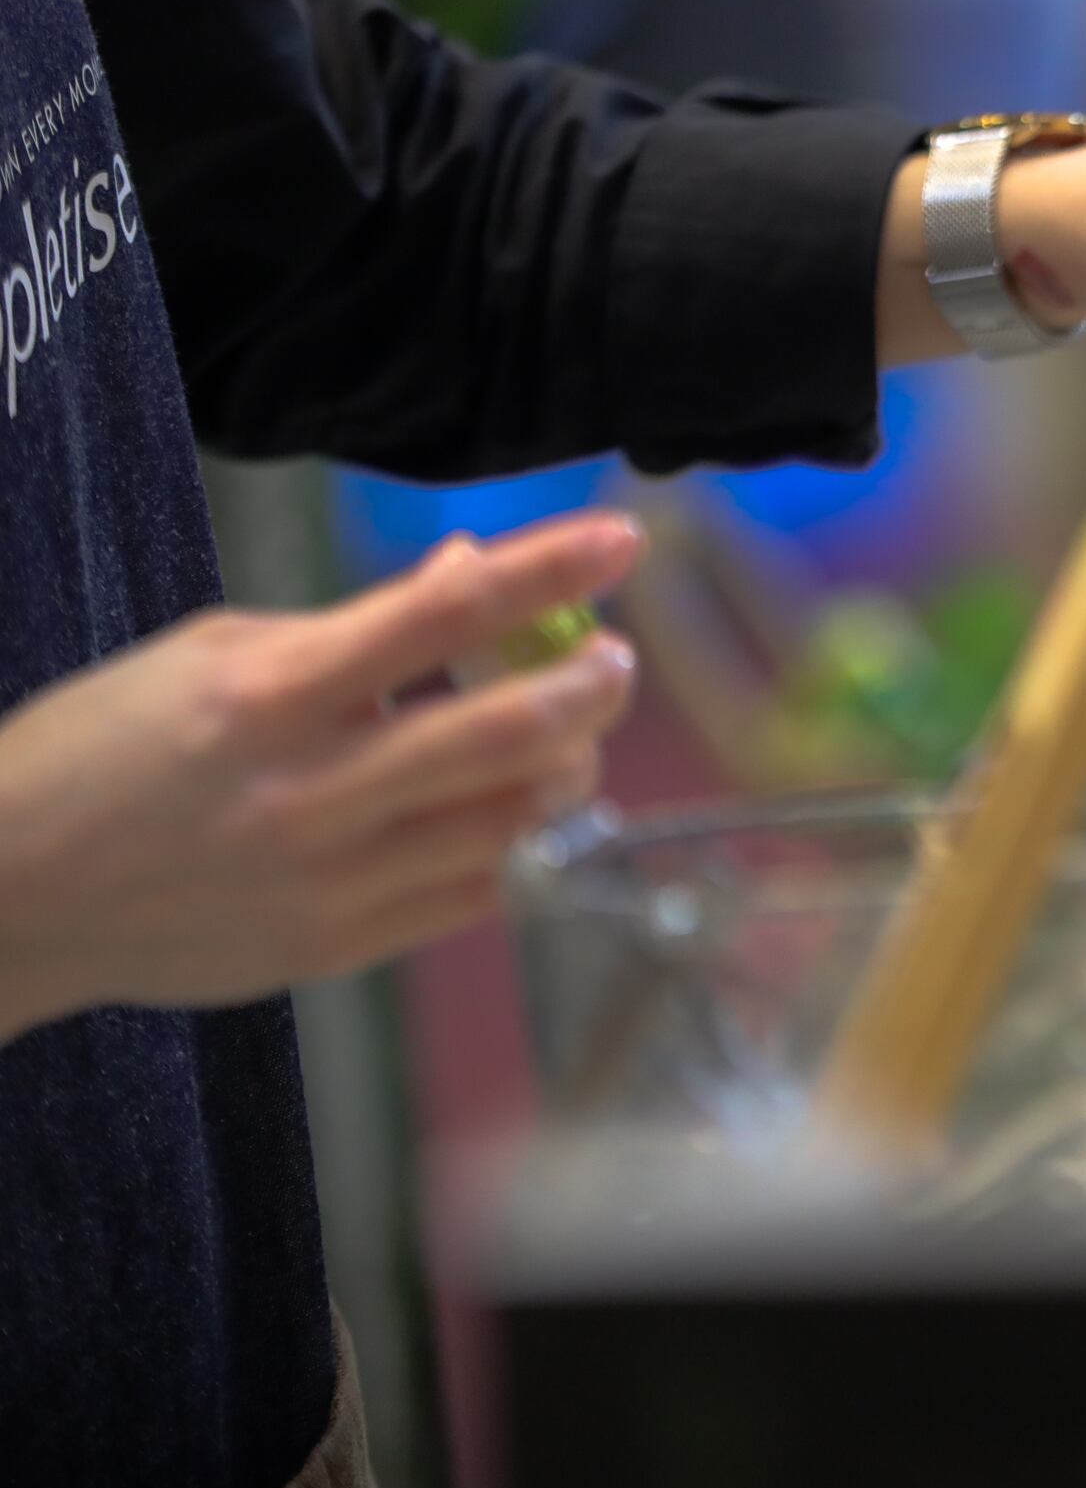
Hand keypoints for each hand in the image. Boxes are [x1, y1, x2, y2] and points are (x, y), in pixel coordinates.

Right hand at [0, 514, 643, 1040]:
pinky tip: (514, 806)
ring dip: (567, 767)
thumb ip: (356, 623)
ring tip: (566, 734)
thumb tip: (471, 572)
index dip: (549, 569)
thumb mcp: (215, 652)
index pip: (444, 614)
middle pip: (510, 733)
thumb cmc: (106, 749)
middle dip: (589, 686)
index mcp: (270, 697)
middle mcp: (311, 792)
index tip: (621, 538)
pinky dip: (517, 841)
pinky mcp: (340, 948)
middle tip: (610, 658)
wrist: (8, 896)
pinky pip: (477, 894)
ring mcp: (331, 881)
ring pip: (514, 823)